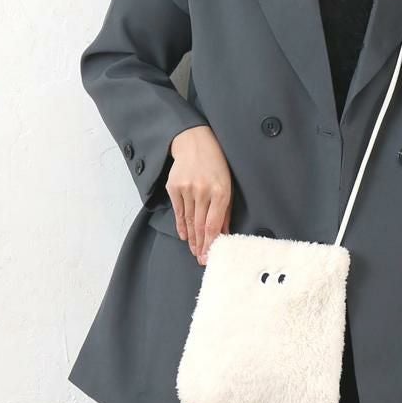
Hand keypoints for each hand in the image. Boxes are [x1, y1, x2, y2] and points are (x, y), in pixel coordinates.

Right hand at [167, 125, 231, 264]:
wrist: (194, 143)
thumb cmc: (216, 165)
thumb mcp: (227, 185)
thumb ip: (225, 210)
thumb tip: (224, 233)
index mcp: (220, 191)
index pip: (213, 224)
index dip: (210, 243)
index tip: (209, 256)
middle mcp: (203, 191)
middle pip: (199, 225)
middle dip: (201, 245)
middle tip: (201, 259)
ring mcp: (187, 189)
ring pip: (188, 220)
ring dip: (191, 238)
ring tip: (194, 250)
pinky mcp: (174, 187)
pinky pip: (178, 211)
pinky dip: (181, 225)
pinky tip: (184, 236)